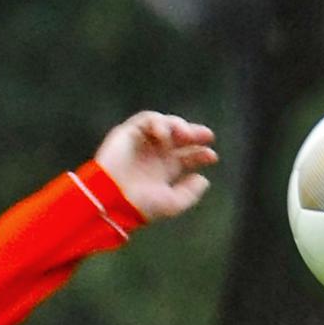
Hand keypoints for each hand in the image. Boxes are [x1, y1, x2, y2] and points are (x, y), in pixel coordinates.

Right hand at [92, 110, 216, 222]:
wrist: (111, 199)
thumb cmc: (138, 205)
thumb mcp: (171, 204)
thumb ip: (189, 194)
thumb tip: (203, 180)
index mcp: (164, 170)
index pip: (188, 156)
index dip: (201, 153)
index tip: (212, 157)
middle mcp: (154, 154)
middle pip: (180, 136)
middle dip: (194, 134)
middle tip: (206, 136)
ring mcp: (141, 143)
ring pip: (166, 124)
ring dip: (178, 126)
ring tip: (185, 135)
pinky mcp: (127, 133)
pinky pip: (146, 119)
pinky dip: (158, 122)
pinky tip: (164, 135)